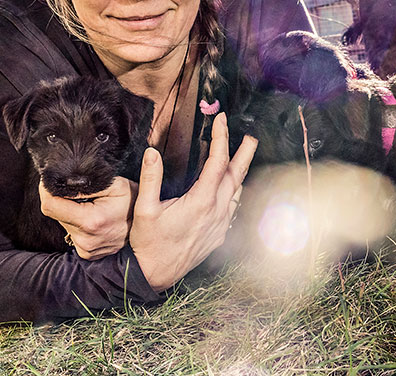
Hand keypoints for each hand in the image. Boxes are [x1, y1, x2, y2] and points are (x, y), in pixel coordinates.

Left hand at [39, 175, 136, 259]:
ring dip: (71, 211)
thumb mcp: (115, 184)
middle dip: (62, 199)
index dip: (46, 190)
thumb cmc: (134, 203)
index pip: (50, 206)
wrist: (149, 230)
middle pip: (56, 213)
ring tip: (91, 204)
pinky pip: (72, 233)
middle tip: (81, 191)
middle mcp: (85, 240)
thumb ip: (88, 182)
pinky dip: (78, 223)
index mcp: (91, 221)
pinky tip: (93, 217)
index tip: (51, 180)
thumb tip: (63, 179)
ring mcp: (86, 249)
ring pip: (63, 223)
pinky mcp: (87, 254)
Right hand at [130, 113, 256, 290]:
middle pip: (236, 175)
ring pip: (237, 192)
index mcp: (201, 201)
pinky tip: (231, 188)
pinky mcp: (219, 235)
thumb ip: (150, 179)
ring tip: (243, 158)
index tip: (220, 120)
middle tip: (250, 137)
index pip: (217, 162)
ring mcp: (220, 225)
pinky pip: (233, 208)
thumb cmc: (148, 242)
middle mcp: (216, 212)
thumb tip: (152, 152)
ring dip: (240, 173)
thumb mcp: (144, 209)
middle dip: (244, 153)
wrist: (154, 274)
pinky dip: (234, 192)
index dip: (220, 138)